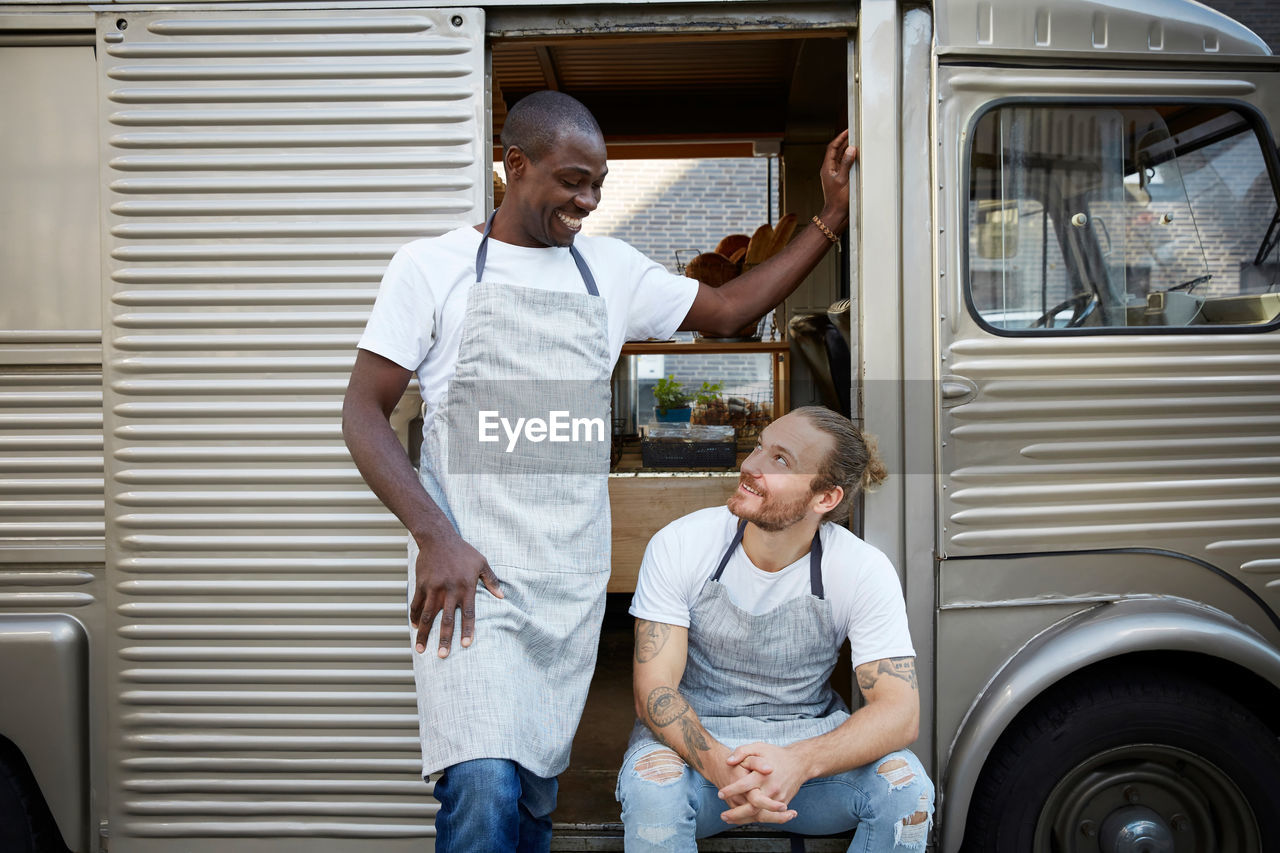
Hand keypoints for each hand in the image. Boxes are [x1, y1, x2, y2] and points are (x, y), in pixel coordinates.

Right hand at [409, 531, 502, 657]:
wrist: (438, 538)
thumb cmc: (463, 551)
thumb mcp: (481, 562)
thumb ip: (491, 580)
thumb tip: (502, 597)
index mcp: (466, 587)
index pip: (468, 613)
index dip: (467, 630)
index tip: (466, 645)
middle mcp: (449, 590)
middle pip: (447, 619)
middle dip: (444, 639)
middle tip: (443, 656)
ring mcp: (433, 588)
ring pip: (428, 616)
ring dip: (425, 634)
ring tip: (422, 650)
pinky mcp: (421, 585)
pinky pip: (417, 605)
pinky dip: (415, 618)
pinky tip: (416, 629)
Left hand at [703, 748, 791, 825]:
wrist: (799, 763)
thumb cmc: (776, 754)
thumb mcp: (758, 747)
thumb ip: (742, 752)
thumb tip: (728, 761)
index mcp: (763, 775)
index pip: (744, 785)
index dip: (731, 791)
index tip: (720, 794)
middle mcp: (771, 788)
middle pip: (753, 806)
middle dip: (736, 813)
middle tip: (723, 816)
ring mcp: (778, 798)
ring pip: (760, 814)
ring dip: (744, 819)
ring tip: (729, 819)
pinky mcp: (783, 803)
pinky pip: (768, 815)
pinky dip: (755, 818)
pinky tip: (743, 818)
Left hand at [818, 130, 857, 230]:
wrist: (836, 214)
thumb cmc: (838, 200)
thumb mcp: (843, 179)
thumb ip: (847, 163)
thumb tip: (850, 149)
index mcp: (827, 168)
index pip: (832, 148)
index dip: (840, 138)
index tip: (847, 131)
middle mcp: (830, 170)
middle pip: (836, 151)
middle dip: (844, 142)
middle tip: (853, 134)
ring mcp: (834, 175)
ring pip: (841, 158)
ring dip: (847, 150)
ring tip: (856, 143)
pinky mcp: (840, 180)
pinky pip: (844, 166)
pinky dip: (850, 160)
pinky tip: (857, 158)